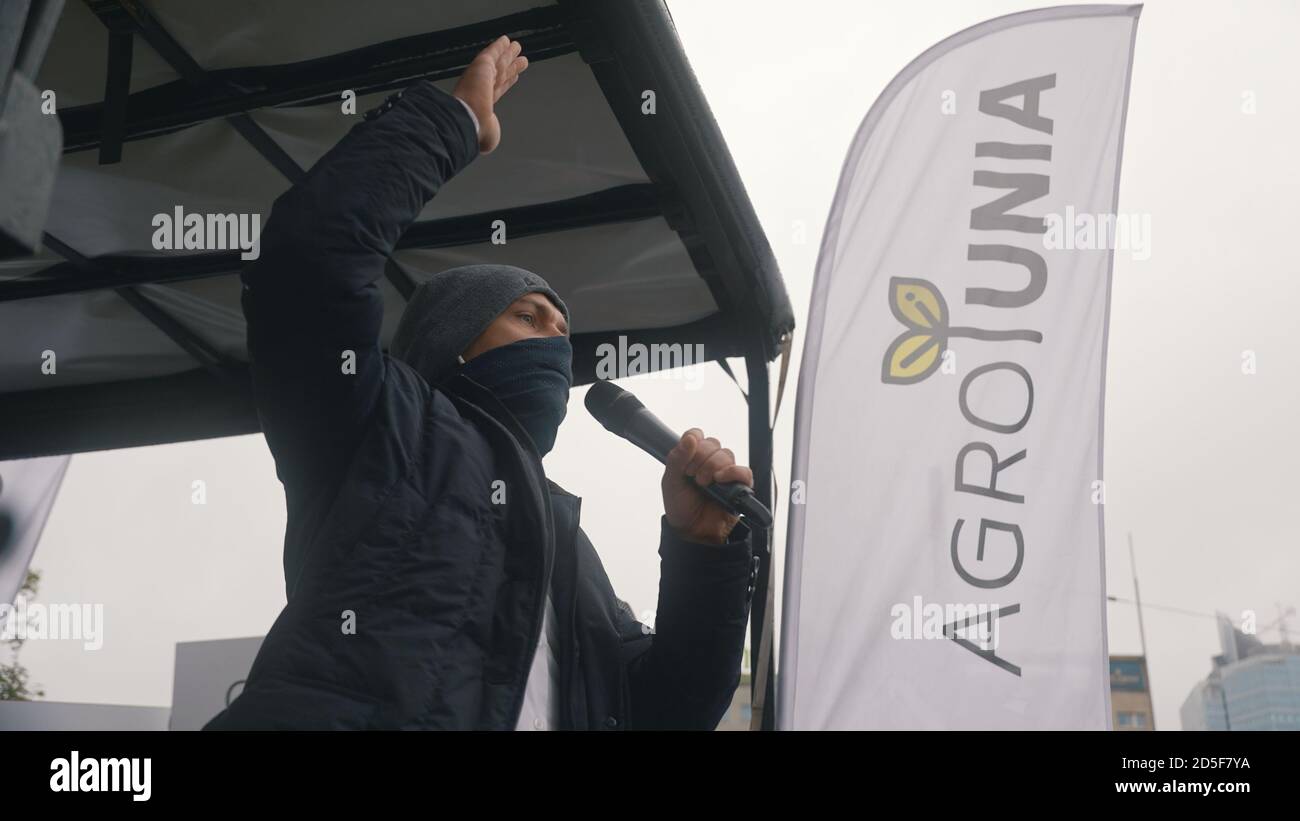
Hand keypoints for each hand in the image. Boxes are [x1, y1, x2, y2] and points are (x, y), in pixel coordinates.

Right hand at [452, 35, 528, 153]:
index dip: (507, 82)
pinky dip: (499, 46)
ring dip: (508, 54)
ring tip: (517, 47)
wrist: (468, 119)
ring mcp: (482, 75)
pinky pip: (493, 52)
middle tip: (519, 59)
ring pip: (499, 62)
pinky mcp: (482, 64)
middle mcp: (482, 88)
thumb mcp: (488, 139)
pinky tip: (506, 40)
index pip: (498, 89)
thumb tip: (487, 145)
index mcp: (483, 104)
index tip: (513, 76)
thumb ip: (490, 138)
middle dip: (510, 66)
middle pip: (501, 73)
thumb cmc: (476, 130)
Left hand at [662, 429, 753, 544]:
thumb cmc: (681, 507)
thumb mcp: (671, 482)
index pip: (697, 435)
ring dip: (713, 466)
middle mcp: (710, 463)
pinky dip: (732, 472)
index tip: (685, 461)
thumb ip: (677, 458)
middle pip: (713, 443)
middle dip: (701, 458)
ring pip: (727, 454)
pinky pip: (744, 471)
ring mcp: (725, 474)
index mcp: (692, 458)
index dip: (692, 443)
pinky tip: (720, 480)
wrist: (691, 532)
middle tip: (693, 476)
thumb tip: (690, 437)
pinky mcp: (739, 487)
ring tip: (704, 484)